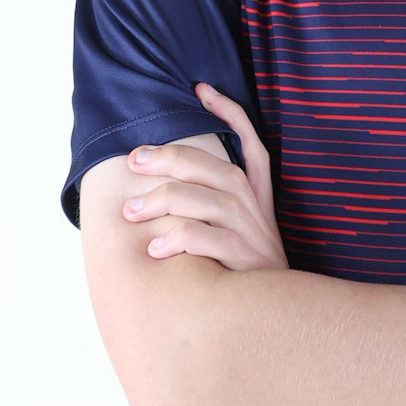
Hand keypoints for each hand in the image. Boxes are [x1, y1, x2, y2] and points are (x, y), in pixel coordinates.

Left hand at [122, 83, 288, 271]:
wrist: (275, 316)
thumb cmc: (243, 270)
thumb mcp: (236, 230)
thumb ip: (208, 205)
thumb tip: (161, 186)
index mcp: (256, 194)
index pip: (251, 143)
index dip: (229, 113)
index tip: (201, 89)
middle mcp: (255, 207)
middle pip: (213, 167)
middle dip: (169, 157)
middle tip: (133, 160)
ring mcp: (251, 231)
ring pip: (203, 200)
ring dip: (161, 202)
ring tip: (130, 212)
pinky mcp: (244, 259)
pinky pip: (204, 239)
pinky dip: (176, 240)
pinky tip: (154, 250)